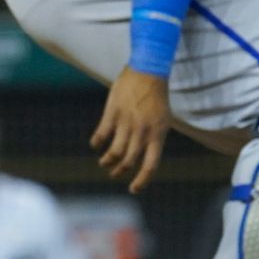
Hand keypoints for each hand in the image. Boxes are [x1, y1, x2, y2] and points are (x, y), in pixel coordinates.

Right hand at [92, 67, 171, 192]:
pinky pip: (102, 133)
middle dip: (120, 170)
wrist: (148, 70)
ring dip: (107, 160)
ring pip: (115, 151)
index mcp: (158, 134)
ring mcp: (127, 122)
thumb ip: (153, 137)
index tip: (133, 189)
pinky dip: (97, 142)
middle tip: (114, 173)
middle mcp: (143, 131)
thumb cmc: (156, 95)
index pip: (150, 165)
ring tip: (104, 163)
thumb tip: (143, 155)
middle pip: (129, 160)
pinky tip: (95, 144)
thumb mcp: (162, 119)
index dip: (141, 180)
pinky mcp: (113, 112)